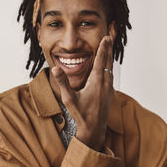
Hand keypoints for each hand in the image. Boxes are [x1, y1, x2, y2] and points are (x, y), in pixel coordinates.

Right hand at [52, 35, 113, 150]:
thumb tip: (55, 68)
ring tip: (109, 50)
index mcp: (97, 82)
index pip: (101, 60)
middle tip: (111, 37)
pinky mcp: (109, 94)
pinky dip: (109, 67)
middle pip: (108, 62)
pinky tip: (107, 69)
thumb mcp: (69, 98)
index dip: (103, 47)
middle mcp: (105, 83)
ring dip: (110, 58)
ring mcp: (109, 89)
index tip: (107, 37)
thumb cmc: (81, 114)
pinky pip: (111, 76)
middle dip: (109, 49)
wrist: (94, 130)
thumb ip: (62, 82)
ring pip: (111, 69)